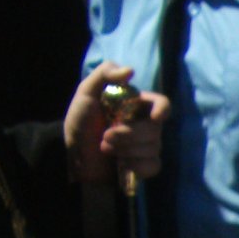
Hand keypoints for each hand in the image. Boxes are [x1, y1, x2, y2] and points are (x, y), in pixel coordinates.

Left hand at [64, 64, 170, 186]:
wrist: (75, 153)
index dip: (163, 110)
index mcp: (136, 105)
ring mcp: (148, 146)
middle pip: (155, 129)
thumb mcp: (86, 92)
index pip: (161, 104)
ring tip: (106, 148)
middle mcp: (146, 124)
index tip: (155, 117)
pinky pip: (153, 165)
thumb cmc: (81, 121)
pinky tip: (121, 163)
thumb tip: (131, 71)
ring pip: (153, 148)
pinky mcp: (146, 165)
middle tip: (106, 135)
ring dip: (126, 150)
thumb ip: (104, 74)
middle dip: (129, 135)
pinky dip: (137, 166)